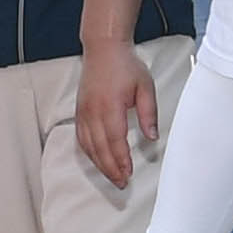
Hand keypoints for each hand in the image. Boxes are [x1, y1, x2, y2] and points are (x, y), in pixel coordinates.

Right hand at [74, 38, 163, 188]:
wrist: (103, 49)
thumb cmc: (125, 66)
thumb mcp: (145, 87)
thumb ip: (149, 113)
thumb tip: (152, 137)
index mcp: (110, 106)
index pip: (115, 140)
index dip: (121, 160)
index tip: (129, 172)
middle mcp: (93, 112)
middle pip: (100, 148)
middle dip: (111, 168)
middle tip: (122, 182)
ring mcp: (83, 112)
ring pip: (89, 146)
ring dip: (100, 164)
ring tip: (112, 176)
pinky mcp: (79, 112)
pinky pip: (81, 138)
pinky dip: (89, 153)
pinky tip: (97, 160)